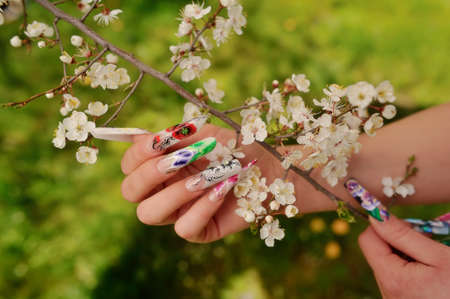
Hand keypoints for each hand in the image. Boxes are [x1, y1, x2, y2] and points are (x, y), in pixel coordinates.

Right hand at [120, 124, 283, 242]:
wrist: (268, 166)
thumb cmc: (233, 148)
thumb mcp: (203, 136)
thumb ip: (172, 138)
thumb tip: (138, 139)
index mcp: (160, 167)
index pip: (129, 166)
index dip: (137, 155)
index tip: (159, 142)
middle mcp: (164, 190)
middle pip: (130, 192)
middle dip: (149, 174)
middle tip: (177, 161)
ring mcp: (179, 212)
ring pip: (149, 213)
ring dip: (175, 192)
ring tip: (204, 177)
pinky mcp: (199, 230)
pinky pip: (184, 228)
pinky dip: (202, 207)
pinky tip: (221, 190)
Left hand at [358, 214, 449, 298]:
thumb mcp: (438, 256)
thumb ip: (402, 234)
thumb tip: (375, 213)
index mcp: (391, 277)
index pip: (367, 238)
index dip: (383, 225)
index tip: (409, 226)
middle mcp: (386, 290)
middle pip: (377, 251)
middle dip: (397, 240)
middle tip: (425, 241)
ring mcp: (392, 297)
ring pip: (386, 263)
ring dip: (404, 253)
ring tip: (430, 260)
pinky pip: (396, 277)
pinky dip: (409, 268)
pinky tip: (429, 272)